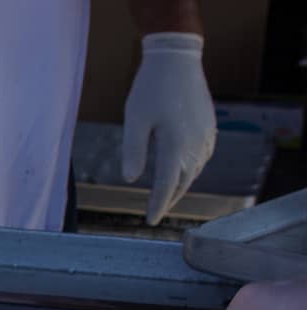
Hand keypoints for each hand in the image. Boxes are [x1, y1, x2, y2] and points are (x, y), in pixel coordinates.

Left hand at [122, 32, 216, 225]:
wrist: (177, 58)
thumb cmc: (151, 87)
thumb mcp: (134, 120)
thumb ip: (133, 151)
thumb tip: (131, 180)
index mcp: (175, 144)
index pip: (166, 184)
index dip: (158, 205)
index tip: (150, 221)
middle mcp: (195, 142)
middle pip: (183, 181)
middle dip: (169, 199)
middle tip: (156, 213)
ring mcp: (206, 133)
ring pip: (195, 170)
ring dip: (182, 185)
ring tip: (167, 196)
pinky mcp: (209, 125)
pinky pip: (203, 156)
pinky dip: (192, 169)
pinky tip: (183, 171)